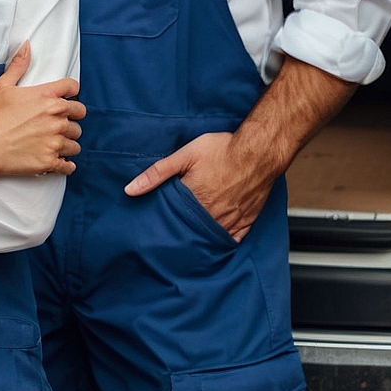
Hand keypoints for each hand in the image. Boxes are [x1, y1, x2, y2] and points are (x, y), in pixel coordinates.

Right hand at [0, 41, 85, 176]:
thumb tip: (26, 47)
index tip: (68, 98)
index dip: (71, 92)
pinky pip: (69, 164)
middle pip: (79, 116)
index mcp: (47, 97)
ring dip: (67, 142)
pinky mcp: (51, 161)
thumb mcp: (3, 86)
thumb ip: (18, 65)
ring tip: (54, 142)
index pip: (73, 88)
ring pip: (75, 142)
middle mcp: (56, 118)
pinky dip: (65, 163)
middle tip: (59, 123)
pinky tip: (58, 160)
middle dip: (71, 118)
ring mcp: (55, 140)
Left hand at [123, 131, 276, 241]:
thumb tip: (130, 189)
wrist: (259, 151)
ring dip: (201, 237)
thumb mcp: (184, 155)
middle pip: (192, 230)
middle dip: (182, 231)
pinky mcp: (248, 219)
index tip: (157, 224)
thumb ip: (157, 173)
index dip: (165, 221)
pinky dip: (224, 240)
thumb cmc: (223, 149)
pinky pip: (234, 238)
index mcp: (195, 200)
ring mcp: (232, 219)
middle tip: (172, 234)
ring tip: (190, 238)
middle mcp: (214, 214)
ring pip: (212, 237)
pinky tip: (215, 240)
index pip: (173, 219)